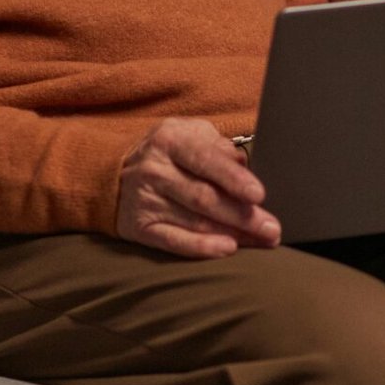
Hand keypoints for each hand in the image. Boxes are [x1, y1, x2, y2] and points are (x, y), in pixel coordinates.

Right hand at [116, 117, 280, 257]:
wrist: (113, 173)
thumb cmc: (169, 153)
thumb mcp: (190, 135)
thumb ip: (219, 148)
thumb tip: (247, 167)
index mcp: (170, 140)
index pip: (206, 160)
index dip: (233, 179)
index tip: (259, 195)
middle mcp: (154, 169)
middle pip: (204, 196)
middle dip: (242, 215)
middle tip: (272, 228)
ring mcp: (144, 200)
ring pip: (194, 221)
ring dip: (233, 233)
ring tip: (262, 240)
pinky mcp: (138, 227)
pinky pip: (174, 241)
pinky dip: (202, 247)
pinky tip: (228, 249)